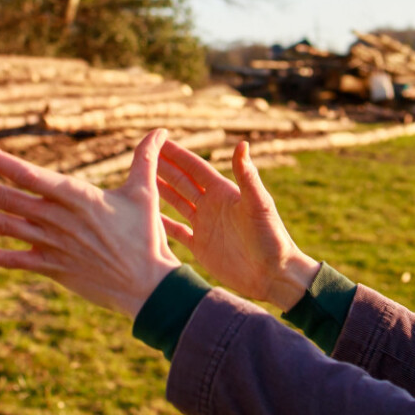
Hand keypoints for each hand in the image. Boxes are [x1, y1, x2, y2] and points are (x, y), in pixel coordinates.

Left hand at [0, 129, 181, 317]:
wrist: (148, 286)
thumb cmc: (146, 237)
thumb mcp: (145, 193)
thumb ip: (145, 158)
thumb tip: (160, 130)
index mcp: (77, 197)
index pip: (29, 175)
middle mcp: (57, 220)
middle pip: (6, 199)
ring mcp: (51, 245)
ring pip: (2, 226)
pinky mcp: (50, 269)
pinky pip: (10, 261)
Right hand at [156, 140, 319, 310]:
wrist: (273, 274)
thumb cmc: (271, 238)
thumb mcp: (259, 204)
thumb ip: (247, 176)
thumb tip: (242, 144)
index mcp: (224, 192)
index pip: (195, 168)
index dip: (178, 155)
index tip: (159, 140)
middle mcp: (213, 206)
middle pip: (182, 182)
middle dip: (163, 168)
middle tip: (141, 155)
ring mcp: (206, 226)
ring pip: (177, 203)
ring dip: (161, 191)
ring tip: (140, 180)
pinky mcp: (202, 247)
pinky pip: (177, 231)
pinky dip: (163, 223)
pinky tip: (148, 217)